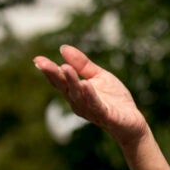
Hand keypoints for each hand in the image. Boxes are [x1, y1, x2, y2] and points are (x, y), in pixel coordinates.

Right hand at [33, 45, 147, 145]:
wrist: (132, 121)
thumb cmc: (114, 99)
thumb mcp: (99, 77)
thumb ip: (83, 65)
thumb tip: (63, 48)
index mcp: (76, 92)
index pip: (59, 81)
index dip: (49, 71)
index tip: (37, 59)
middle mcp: (79, 102)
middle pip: (64, 87)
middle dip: (54, 75)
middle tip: (43, 63)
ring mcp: (91, 110)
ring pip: (78, 95)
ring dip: (71, 82)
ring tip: (65, 68)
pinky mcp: (106, 115)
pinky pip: (96, 105)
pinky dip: (90, 95)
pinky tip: (86, 85)